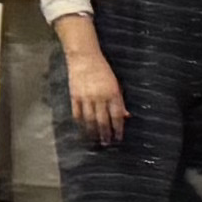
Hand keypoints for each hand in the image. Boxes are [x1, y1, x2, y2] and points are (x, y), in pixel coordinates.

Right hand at [60, 29, 125, 144]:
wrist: (84, 57)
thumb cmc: (103, 70)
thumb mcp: (116, 84)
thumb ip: (120, 101)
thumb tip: (126, 116)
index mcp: (112, 93)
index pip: (117, 116)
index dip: (118, 129)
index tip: (119, 138)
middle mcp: (100, 97)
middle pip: (103, 121)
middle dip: (105, 134)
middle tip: (106, 143)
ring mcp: (86, 97)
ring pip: (90, 120)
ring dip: (93, 132)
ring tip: (95, 140)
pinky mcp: (75, 96)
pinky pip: (77, 113)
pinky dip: (80, 122)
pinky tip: (82, 128)